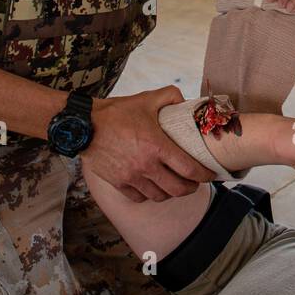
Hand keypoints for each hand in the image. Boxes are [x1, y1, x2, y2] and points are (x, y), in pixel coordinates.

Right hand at [82, 86, 215, 202]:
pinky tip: (152, 187)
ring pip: (160, 196)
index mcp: (157, 146)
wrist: (84, 126)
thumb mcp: (146, 99)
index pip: (189, 169)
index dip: (204, 175)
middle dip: (191, 188)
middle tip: (195, 182)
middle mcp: (146, 165)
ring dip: (170, 193)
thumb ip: (170, 96)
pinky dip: (149, 195)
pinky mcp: (118, 183)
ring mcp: (131, 177)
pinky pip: (140, 198)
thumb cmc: (116, 112)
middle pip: (178, 189)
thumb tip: (186, 101)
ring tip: (174, 185)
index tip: (210, 174)